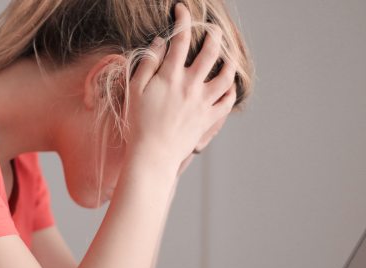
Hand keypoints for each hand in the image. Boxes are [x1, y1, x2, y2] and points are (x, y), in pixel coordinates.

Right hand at [125, 2, 236, 172]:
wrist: (152, 155)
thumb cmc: (138, 123)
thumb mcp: (134, 90)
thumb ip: (148, 63)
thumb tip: (161, 43)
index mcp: (171, 76)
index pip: (181, 39)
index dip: (183, 20)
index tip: (182, 10)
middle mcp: (191, 86)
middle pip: (211, 52)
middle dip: (214, 35)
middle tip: (213, 29)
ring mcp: (203, 102)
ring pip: (226, 75)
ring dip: (229, 61)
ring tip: (228, 54)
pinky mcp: (209, 119)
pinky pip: (227, 101)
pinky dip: (231, 90)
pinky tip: (229, 84)